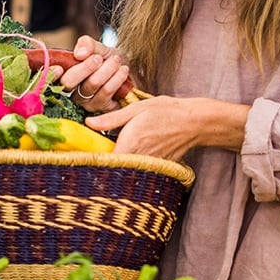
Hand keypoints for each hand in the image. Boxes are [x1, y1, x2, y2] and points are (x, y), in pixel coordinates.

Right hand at [49, 35, 128, 112]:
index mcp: (66, 75)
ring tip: (116, 61)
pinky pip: (106, 92)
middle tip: (99, 58)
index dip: (50, 75)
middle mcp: (72, 92)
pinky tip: (123, 71)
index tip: (59, 68)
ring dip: (107, 69)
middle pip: (68, 82)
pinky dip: (116, 78)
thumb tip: (80, 54)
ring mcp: (86, 103)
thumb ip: (88, 45)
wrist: (133, 74)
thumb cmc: (111, 61)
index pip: (49, 78)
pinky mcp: (101, 110)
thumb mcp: (99, 48)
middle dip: (86, 67)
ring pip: (91, 84)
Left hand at [84, 96, 202, 160]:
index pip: (104, 161)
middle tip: (95, 155)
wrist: (194, 122)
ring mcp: (149, 165)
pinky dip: (132, 165)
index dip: (93, 160)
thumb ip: (111, 119)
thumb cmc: (166, 111)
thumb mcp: (137, 109)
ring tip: (111, 156)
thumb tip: (89, 123)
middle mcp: (139, 158)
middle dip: (103, 164)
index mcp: (130, 143)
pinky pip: (139, 169)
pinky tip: (131, 155)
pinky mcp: (157, 167)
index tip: (84, 155)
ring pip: (126, 170)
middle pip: (113, 168)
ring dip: (117, 165)